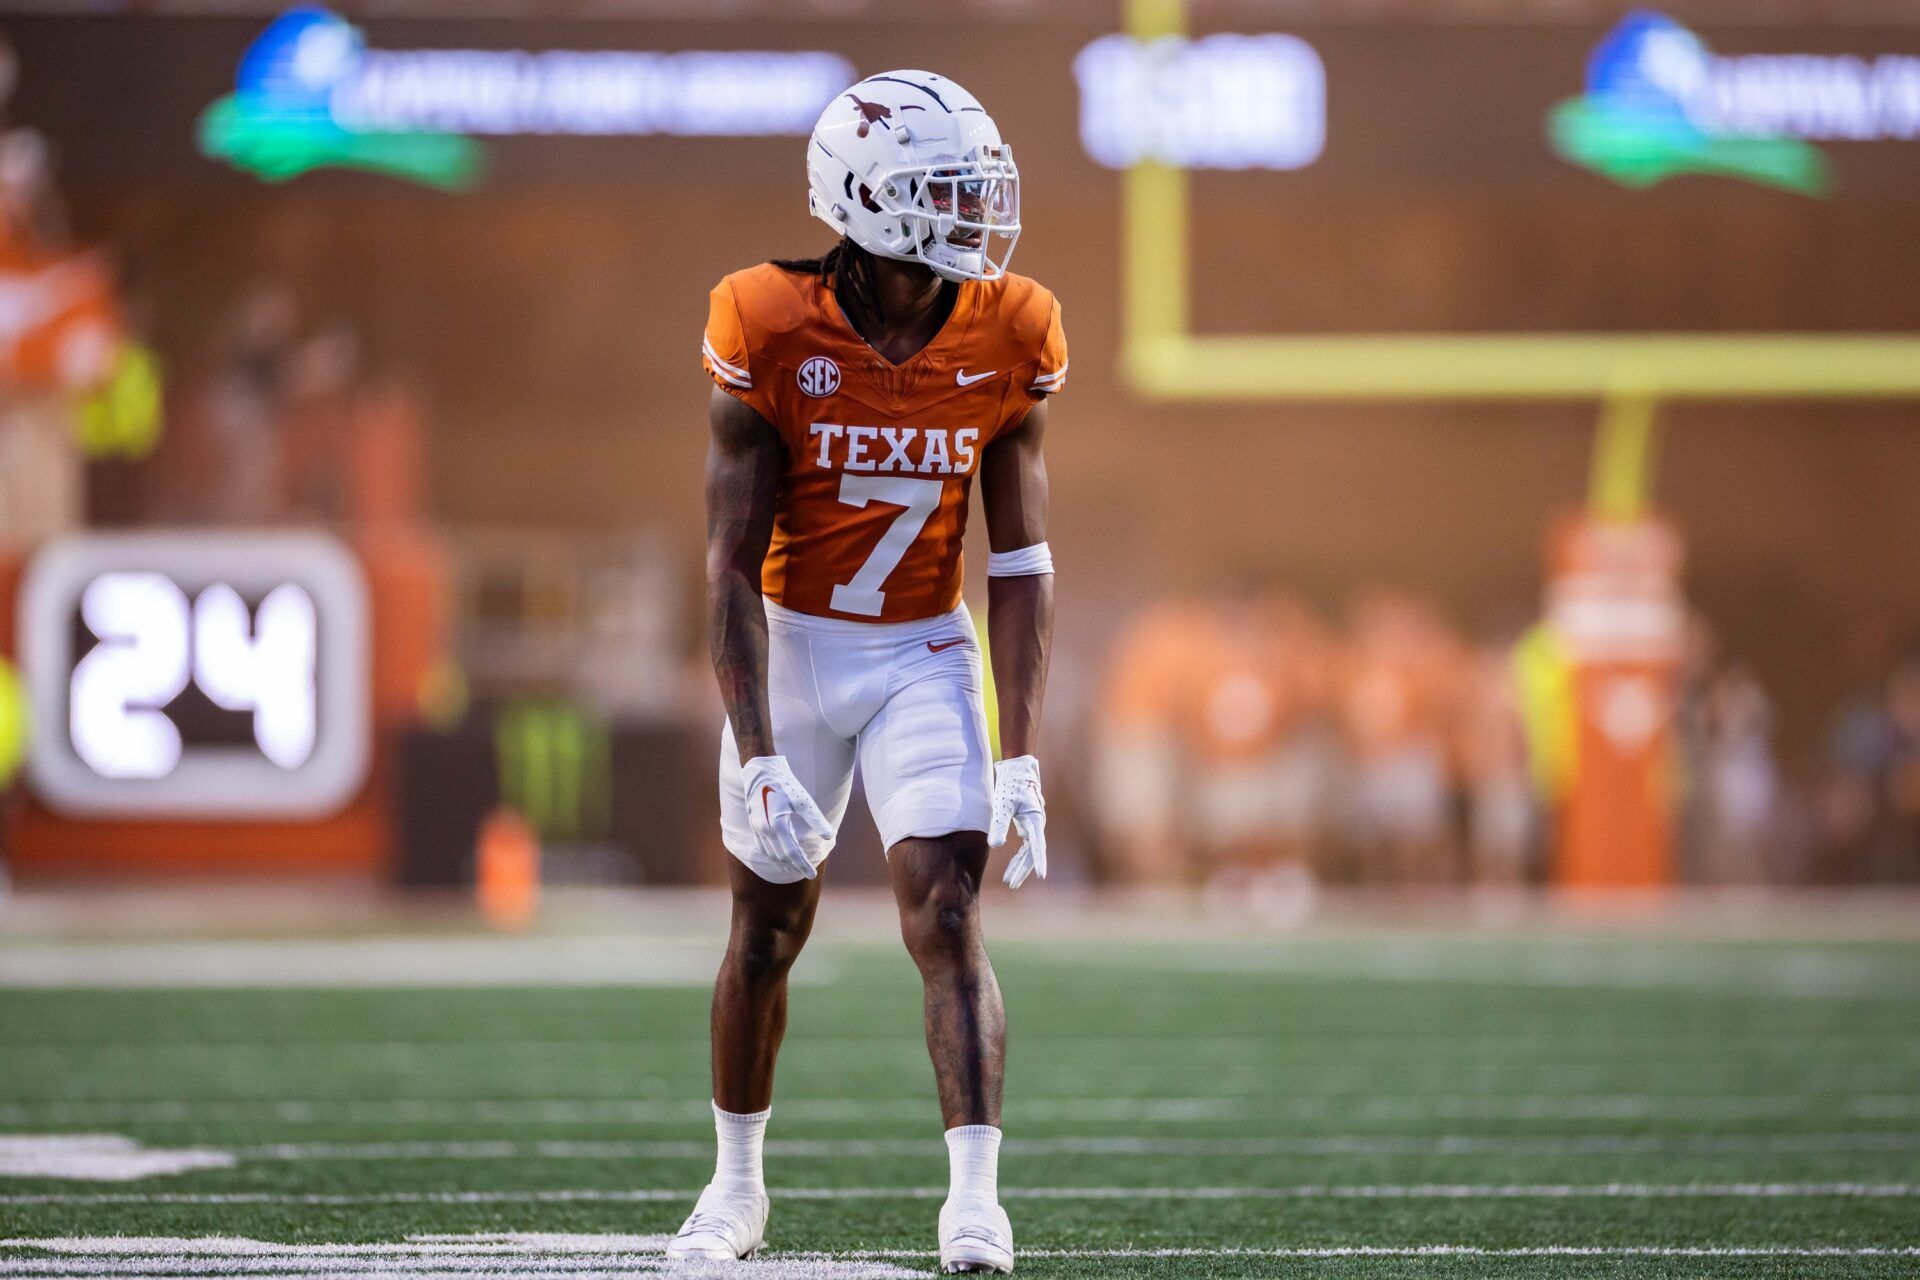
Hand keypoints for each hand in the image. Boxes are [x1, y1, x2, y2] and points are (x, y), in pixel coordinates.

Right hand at [742, 755, 833, 879]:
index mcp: (778, 825)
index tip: (813, 874)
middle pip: (781, 857)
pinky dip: (771, 856)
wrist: (760, 770)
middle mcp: (765, 830)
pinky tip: (778, 857)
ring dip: (783, 864)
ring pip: (770, 854)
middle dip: (795, 867)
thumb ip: (816, 820)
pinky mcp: (753, 824)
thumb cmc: (784, 783)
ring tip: (794, 869)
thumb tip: (830, 837)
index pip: (792, 853)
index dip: (803, 865)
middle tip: (807, 873)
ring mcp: (757, 828)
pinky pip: (762, 847)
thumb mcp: (803, 800)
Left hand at [988, 755, 1046, 888]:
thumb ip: (998, 824)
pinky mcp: (1028, 825)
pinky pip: (1026, 846)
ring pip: (1028, 852)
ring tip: (1008, 881)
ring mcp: (1033, 825)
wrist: (1017, 768)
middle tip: (1011, 885)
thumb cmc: (1011, 784)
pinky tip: (1012, 866)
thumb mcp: (1003, 804)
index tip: (1041, 876)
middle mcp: (1037, 824)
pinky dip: (1018, 857)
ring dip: (1019, 866)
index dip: (1039, 861)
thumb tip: (995, 845)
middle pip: (1032, 853)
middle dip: (1022, 870)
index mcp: (1035, 819)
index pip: (1038, 845)